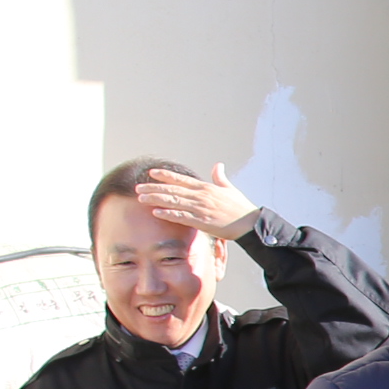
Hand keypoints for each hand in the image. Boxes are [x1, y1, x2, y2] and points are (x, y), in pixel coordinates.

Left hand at [133, 164, 259, 243]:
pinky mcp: (202, 221)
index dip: (165, 176)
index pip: (181, 179)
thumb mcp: (229, 189)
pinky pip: (181, 217)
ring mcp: (200, 208)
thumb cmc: (240, 207)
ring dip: (156, 199)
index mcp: (206, 187)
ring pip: (173, 201)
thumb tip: (218, 165)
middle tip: (139, 187)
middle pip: (173, 189)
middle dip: (154, 188)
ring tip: (142, 198)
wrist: (250, 223)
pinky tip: (156, 212)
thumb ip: (220, 177)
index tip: (152, 173)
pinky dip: (168, 214)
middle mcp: (200, 195)